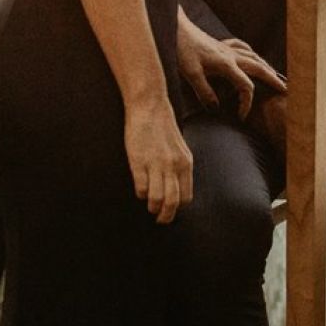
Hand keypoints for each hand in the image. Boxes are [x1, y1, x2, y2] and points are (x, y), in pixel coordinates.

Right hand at [124, 92, 192, 223]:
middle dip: (165, 217)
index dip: (177, 207)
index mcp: (185, 162)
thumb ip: (179, 167)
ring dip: (152, 207)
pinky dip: (141, 193)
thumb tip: (176, 190)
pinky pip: (141, 189)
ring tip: (149, 204)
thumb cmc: (162, 126)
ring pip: (157, 200)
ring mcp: (156, 165)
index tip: (170, 209)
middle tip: (159, 219)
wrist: (149, 106)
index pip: (186, 197)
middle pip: (172, 203)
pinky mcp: (139, 162)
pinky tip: (140, 186)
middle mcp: (173, 166)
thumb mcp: (179, 147)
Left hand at [176, 13, 283, 119]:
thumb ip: (205, 93)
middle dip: (272, 79)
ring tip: (274, 74)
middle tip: (285, 89)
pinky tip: (251, 54)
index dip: (247, 103)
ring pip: (253, 56)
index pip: (246, 86)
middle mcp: (231, 55)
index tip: (241, 117)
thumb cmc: (182, 50)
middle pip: (258, 67)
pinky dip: (250, 52)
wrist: (176, 28)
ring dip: (265, 66)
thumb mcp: (191, 74)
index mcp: (226, 64)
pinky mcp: (220, 44)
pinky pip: (242, 47)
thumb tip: (217, 110)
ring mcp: (227, 48)